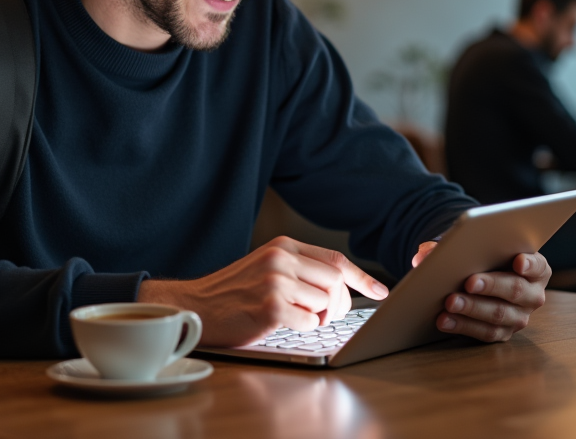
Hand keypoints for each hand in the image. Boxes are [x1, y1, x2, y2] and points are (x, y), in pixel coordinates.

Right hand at [137, 236, 388, 347]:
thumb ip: (299, 270)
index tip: (381, 291)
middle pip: (336, 282)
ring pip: (326, 303)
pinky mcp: (270, 307)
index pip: (335, 260)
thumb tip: (341, 287)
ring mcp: (275, 282)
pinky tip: (284, 324)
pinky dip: (304, 328)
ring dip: (320, 318)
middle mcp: (280, 260)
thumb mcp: (266, 268)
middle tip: (328, 316)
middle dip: (341, 304)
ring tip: (298, 318)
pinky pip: (309, 322)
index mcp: (282, 247)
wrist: (194, 307)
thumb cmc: (233, 293)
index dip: (362, 278)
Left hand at [414, 244, 550, 342]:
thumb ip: (452, 246)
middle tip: (469, 282)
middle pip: (516, 290)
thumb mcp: (473, 248)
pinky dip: (462, 326)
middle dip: (491, 285)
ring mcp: (520, 317)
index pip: (538, 265)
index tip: (517, 261)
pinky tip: (444, 320)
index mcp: (535, 269)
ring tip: (451, 302)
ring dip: (473, 308)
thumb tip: (423, 256)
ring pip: (499, 315)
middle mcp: (532, 294)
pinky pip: (485, 333)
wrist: (481, 279)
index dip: (529, 264)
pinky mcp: (503, 334)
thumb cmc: (481, 259)